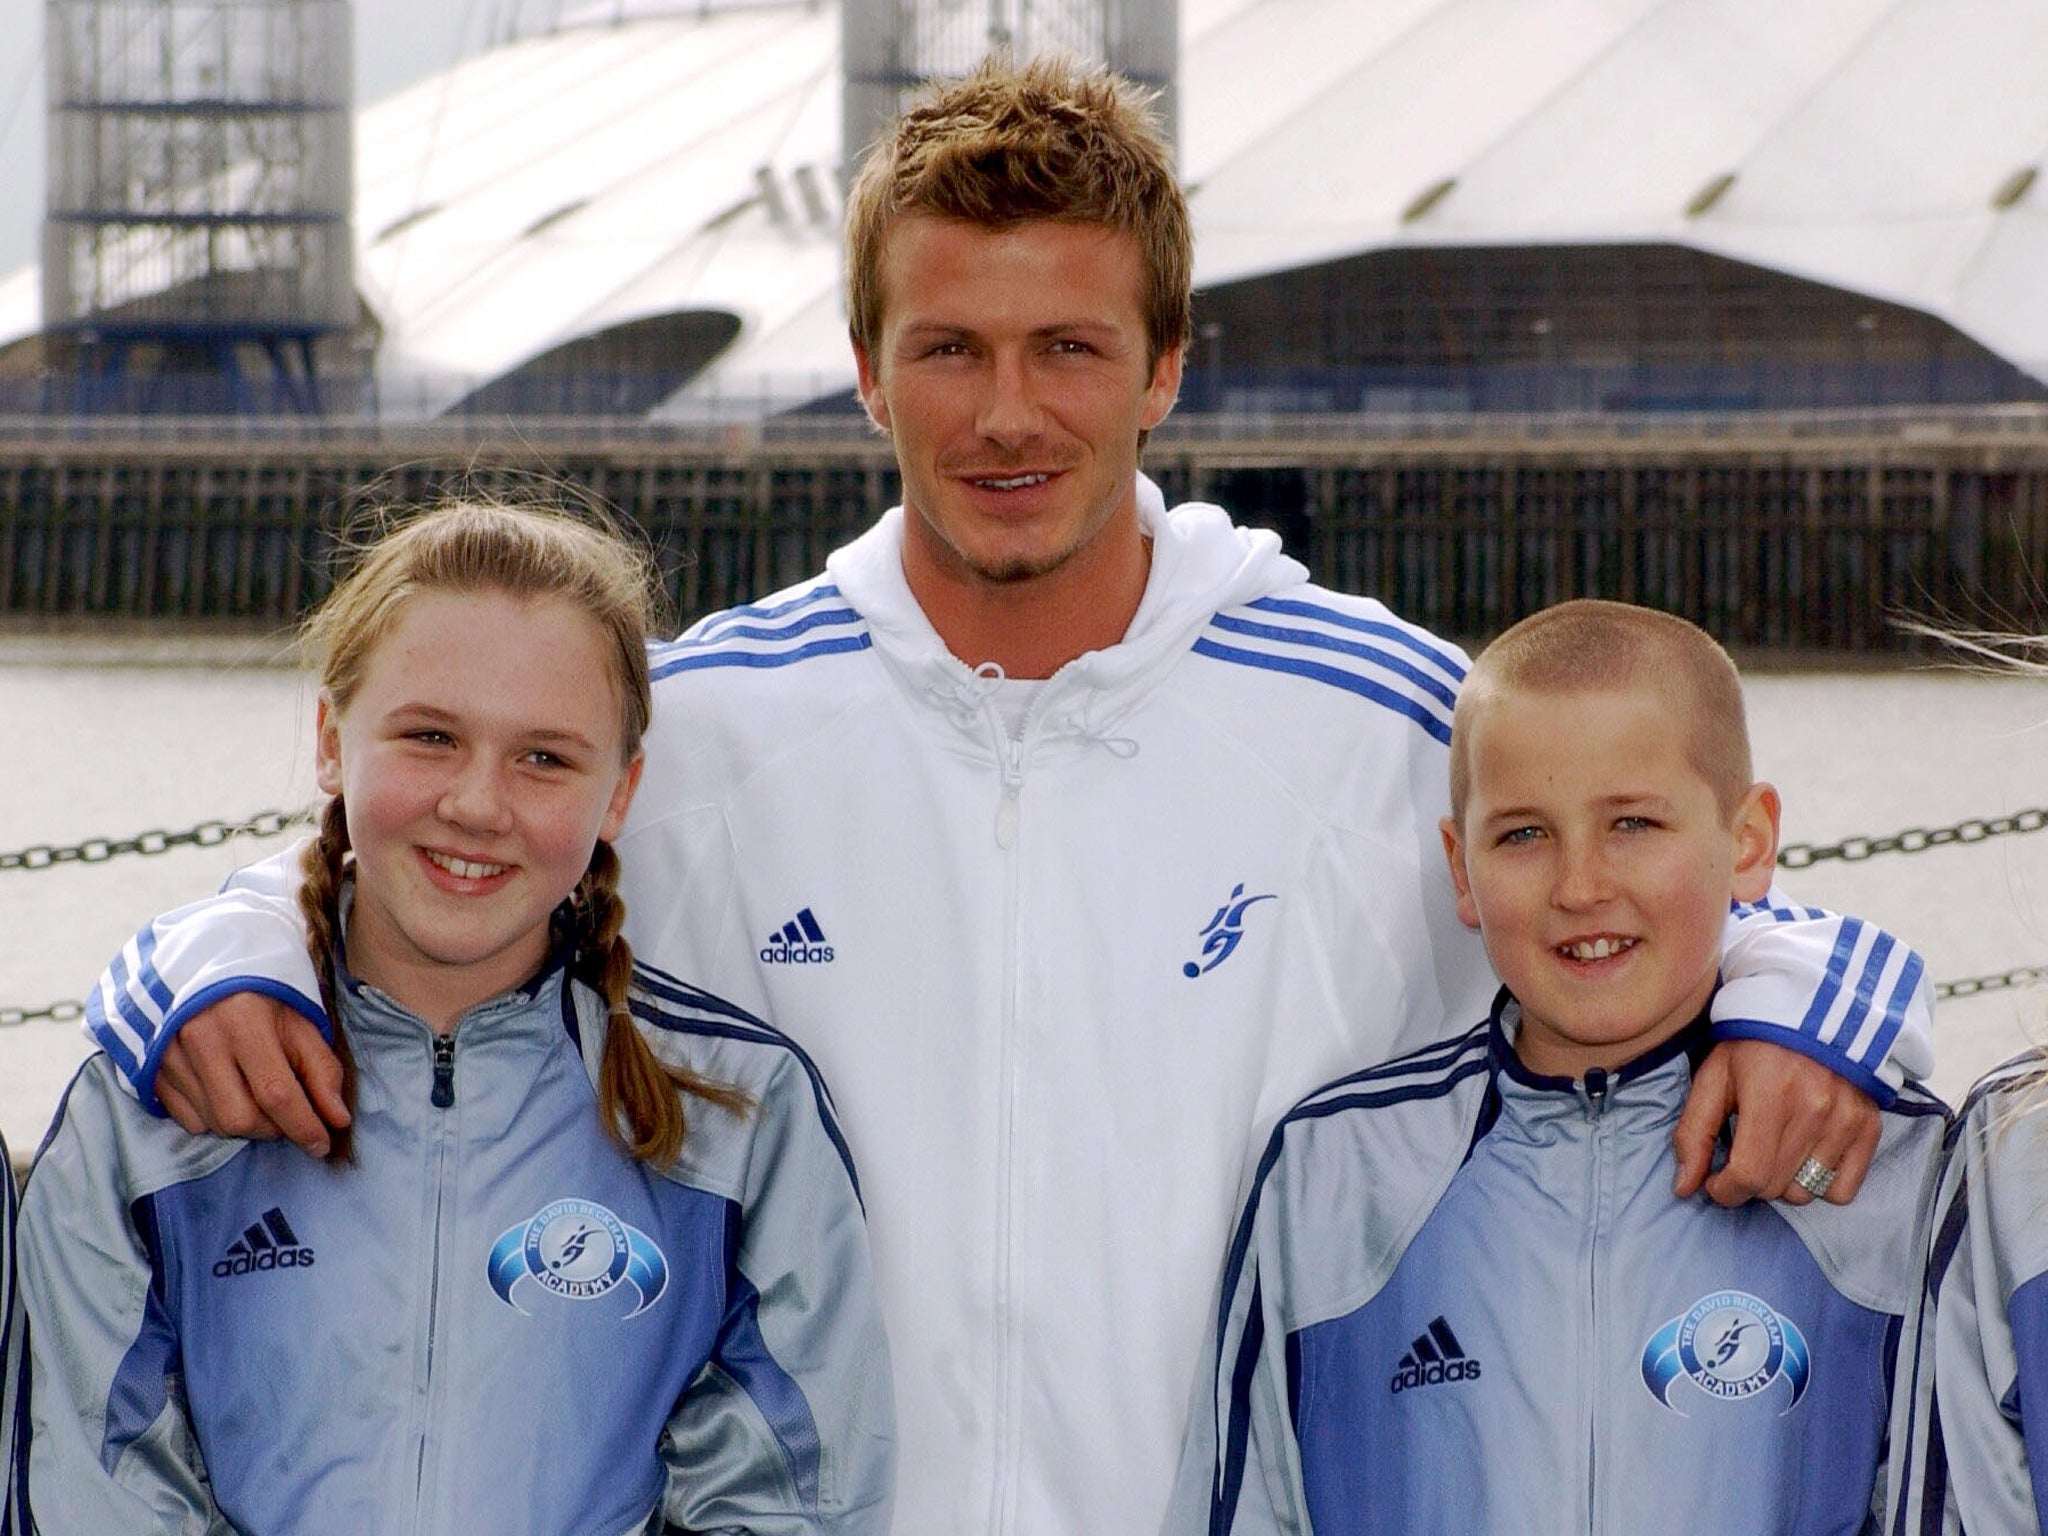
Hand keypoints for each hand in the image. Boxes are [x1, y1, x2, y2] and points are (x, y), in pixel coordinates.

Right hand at [156, 993, 349, 1157]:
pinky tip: (230, 1096)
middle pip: (240, 1118)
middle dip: (274, 1128)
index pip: (276, 1092)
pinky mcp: (152, 1071)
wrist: (204, 970)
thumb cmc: (262, 997)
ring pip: (214, 1124)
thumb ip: (322, 1070)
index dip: (303, 1126)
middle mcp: (200, 1040)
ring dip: (247, 1126)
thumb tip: (337, 1119)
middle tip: (289, 1114)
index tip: (322, 1145)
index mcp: (244, 1020)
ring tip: (260, 1100)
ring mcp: (169, 1057)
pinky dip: (217, 1120)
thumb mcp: (301, 1022)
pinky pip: (190, 1121)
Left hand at [1671, 1038, 1879, 1207]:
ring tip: (1775, 1150)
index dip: (1724, 1190)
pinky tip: (1804, 1157)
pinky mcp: (1869, 1128)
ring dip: (1782, 1183)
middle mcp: (1814, 1110)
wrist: (1814, 1014)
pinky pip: (1842, 1191)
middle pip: (1775, 1188)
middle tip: (1745, 1154)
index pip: (1749, 1175)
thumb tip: (1684, 1187)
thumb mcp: (1713, 1076)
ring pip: (1805, 1193)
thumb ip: (1694, 1132)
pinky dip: (1819, 1185)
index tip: (1716, 1181)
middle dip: (1750, 1181)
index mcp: (1769, 1095)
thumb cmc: (1754, 1046)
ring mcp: (1846, 1120)